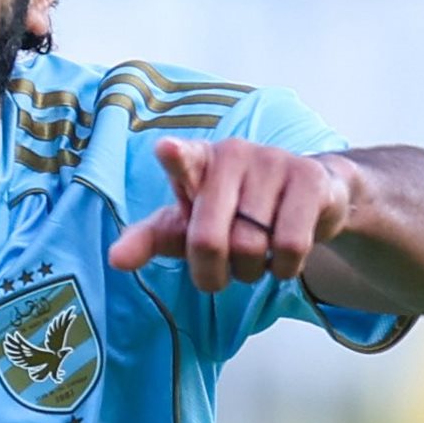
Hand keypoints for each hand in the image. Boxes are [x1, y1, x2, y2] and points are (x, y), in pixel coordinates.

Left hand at [107, 137, 355, 291]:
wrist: (308, 197)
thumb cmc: (233, 212)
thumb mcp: (186, 225)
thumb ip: (149, 239)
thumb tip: (115, 260)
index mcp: (196, 161)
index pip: (182, 160)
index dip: (174, 157)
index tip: (166, 150)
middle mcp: (232, 154)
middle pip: (208, 240)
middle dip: (212, 273)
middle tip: (222, 271)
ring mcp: (273, 162)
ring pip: (252, 248)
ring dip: (251, 272)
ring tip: (256, 256)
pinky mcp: (309, 179)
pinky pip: (290, 246)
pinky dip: (284, 269)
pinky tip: (283, 257)